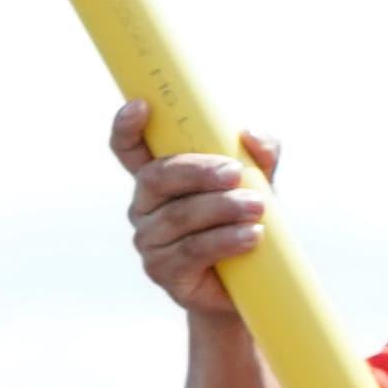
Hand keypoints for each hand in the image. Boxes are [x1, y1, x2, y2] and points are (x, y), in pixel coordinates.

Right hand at [115, 100, 277, 318]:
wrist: (253, 281)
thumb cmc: (247, 219)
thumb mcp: (259, 182)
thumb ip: (260, 154)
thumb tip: (250, 135)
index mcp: (161, 178)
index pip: (130, 149)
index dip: (127, 128)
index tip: (141, 106)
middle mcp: (146, 206)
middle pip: (156, 177)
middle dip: (196, 170)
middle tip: (235, 173)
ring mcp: (150, 240)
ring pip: (178, 216)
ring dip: (221, 208)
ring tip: (258, 208)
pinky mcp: (164, 271)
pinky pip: (191, 251)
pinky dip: (224, 240)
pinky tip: (251, 236)